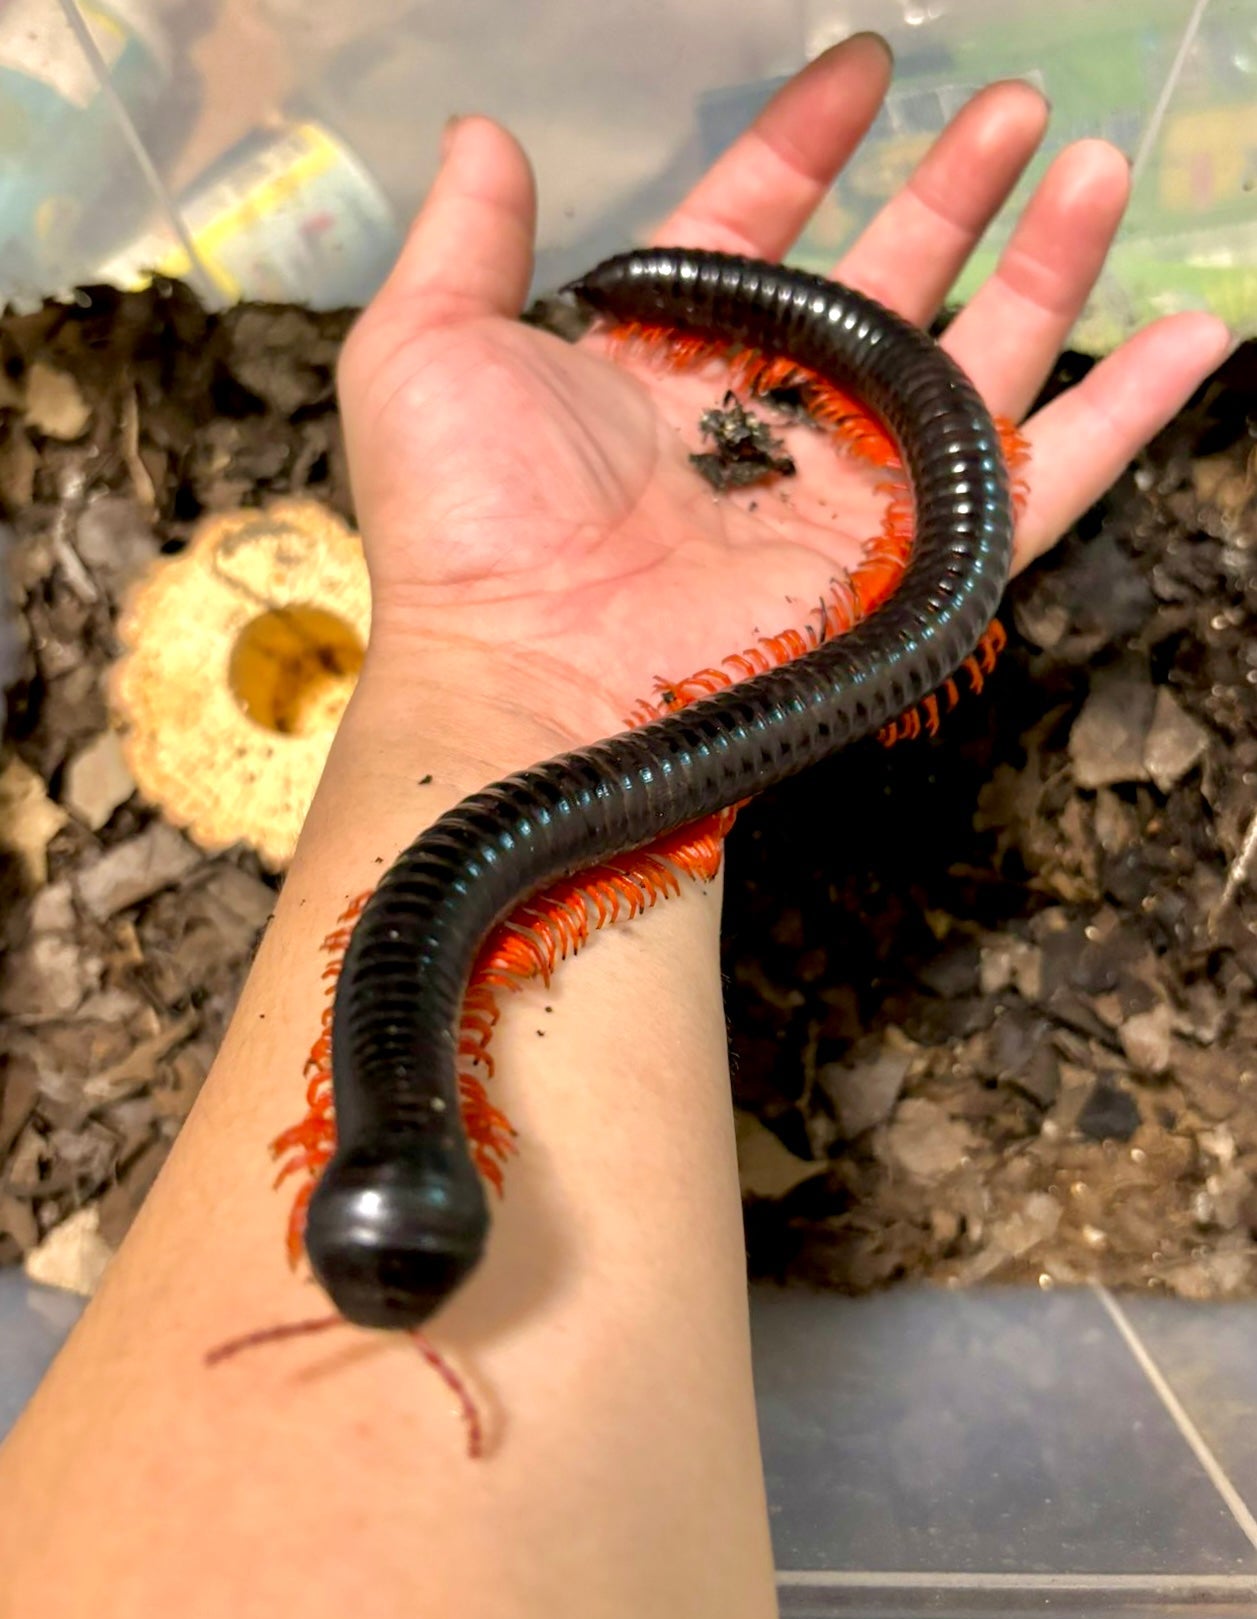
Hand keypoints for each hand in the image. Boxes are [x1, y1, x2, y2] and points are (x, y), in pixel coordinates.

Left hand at [337, 35, 1230, 743]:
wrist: (535, 681)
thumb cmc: (470, 526)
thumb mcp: (427, 350)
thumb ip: (469, 239)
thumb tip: (485, 132)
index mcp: (668, 359)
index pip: (758, 223)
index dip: (806, 142)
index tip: (864, 67)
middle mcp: (770, 418)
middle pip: (891, 280)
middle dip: (955, 192)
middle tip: (1019, 107)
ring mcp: (853, 487)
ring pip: (980, 359)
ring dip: (1050, 263)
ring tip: (1101, 169)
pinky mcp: (917, 556)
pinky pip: (1047, 476)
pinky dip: (1126, 413)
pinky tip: (1195, 333)